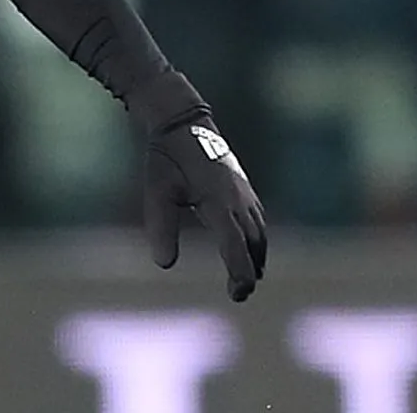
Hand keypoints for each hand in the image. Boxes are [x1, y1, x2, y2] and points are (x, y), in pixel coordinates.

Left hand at [143, 119, 267, 301]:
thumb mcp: (157, 192)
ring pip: (259, 233)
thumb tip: (164, 264)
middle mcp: (239, 201)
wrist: (183, 123)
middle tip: (239, 293)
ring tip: (248, 277)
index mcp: (219, 204)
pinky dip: (257, 239)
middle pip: (253, 245)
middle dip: (248, 271)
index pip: (235, 247)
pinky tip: (250, 247)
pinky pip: (258, 220)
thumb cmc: (167, 158)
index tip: (238, 293)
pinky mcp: (244, 187)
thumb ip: (161, 227)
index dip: (239, 273)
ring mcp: (245, 193)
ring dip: (256, 256)